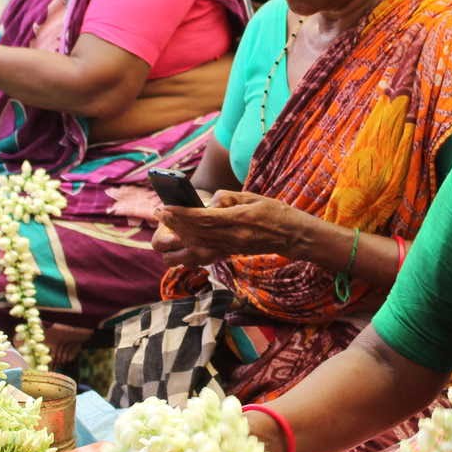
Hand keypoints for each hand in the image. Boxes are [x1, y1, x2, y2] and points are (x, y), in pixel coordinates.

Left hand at [152, 191, 306, 267]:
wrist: (292, 236)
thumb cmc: (274, 212)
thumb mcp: (252, 196)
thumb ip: (228, 197)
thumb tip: (208, 202)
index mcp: (238, 220)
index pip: (203, 219)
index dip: (181, 215)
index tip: (165, 209)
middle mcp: (232, 238)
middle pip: (195, 235)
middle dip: (173, 226)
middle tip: (159, 215)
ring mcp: (230, 248)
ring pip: (196, 248)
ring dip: (177, 241)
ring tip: (165, 230)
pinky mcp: (230, 253)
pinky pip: (204, 255)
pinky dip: (188, 249)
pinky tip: (178, 244)